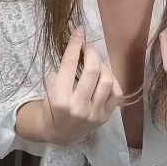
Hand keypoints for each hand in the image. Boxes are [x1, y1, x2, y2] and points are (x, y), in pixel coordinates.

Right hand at [40, 27, 122, 145]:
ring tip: (96, 61)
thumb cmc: (52, 106)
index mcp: (60, 98)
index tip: (79, 31)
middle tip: (88, 48)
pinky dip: (112, 80)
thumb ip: (63, 69)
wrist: (59, 133)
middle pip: (92, 70)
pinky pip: (117, 93)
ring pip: (107, 80)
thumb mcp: (50, 87)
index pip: (69, 63)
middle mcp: (78, 106)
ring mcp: (94, 113)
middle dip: (91, 53)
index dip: (75, 44)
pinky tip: (105, 75)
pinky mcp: (105, 116)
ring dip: (102, 65)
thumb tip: (78, 46)